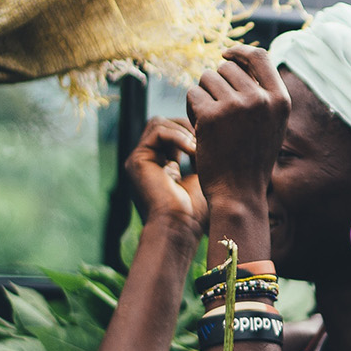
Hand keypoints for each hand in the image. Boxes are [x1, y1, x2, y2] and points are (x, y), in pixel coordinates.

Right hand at [125, 116, 207, 234]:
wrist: (180, 228)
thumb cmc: (197, 211)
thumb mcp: (204, 175)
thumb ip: (202, 153)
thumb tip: (210, 130)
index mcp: (164, 166)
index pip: (174, 133)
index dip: (193, 130)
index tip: (214, 137)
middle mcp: (149, 161)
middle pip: (165, 123)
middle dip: (188, 125)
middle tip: (206, 138)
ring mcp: (140, 160)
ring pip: (159, 123)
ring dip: (183, 130)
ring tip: (199, 147)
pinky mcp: (137, 160)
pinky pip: (157, 131)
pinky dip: (178, 136)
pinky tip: (192, 149)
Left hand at [187, 45, 290, 203]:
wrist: (238, 193)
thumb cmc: (251, 160)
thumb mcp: (271, 124)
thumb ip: (263, 94)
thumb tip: (240, 61)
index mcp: (280, 100)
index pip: (260, 56)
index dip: (240, 51)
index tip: (225, 55)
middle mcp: (260, 99)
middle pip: (227, 67)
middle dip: (216, 83)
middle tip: (216, 109)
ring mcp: (236, 106)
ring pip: (206, 78)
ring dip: (202, 95)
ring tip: (210, 122)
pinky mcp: (211, 116)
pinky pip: (192, 94)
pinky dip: (191, 108)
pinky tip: (200, 128)